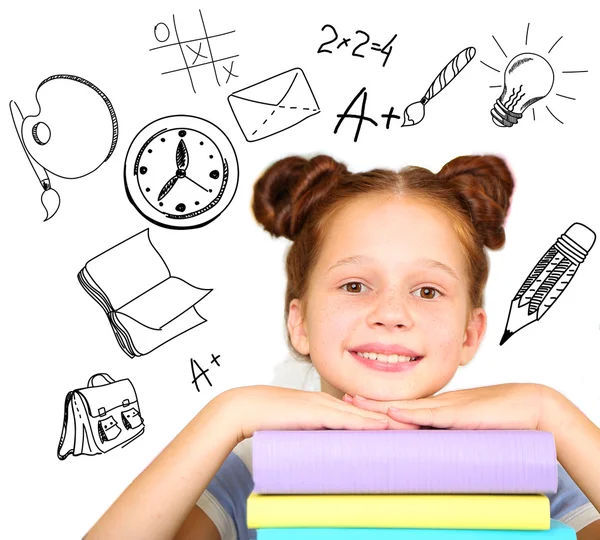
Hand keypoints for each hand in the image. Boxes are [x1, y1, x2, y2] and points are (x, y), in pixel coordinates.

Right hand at [220, 385, 418, 442]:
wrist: (247, 407)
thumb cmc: (270, 419)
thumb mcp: (299, 428)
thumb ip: (316, 436)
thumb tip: (329, 454)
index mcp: (329, 406)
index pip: (363, 414)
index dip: (386, 419)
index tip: (408, 427)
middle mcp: (331, 402)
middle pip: (369, 411)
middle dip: (395, 419)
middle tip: (422, 426)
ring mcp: (324, 405)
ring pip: (362, 414)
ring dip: (387, 421)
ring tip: (411, 428)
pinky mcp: (315, 412)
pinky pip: (344, 418)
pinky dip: (364, 422)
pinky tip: (380, 426)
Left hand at [343, 383, 548, 430]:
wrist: (531, 406)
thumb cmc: (501, 418)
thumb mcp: (468, 428)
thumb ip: (449, 433)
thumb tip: (430, 450)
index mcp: (438, 409)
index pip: (402, 409)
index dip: (378, 408)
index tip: (355, 407)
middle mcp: (438, 406)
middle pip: (398, 405)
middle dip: (370, 405)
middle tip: (344, 400)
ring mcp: (448, 408)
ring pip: (408, 408)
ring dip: (381, 408)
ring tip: (356, 405)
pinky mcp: (461, 414)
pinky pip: (431, 414)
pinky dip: (411, 414)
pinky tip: (393, 413)